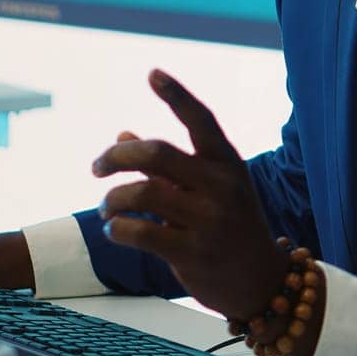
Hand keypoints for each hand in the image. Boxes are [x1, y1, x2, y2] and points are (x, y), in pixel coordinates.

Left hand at [93, 69, 287, 321]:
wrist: (260, 282)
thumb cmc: (230, 228)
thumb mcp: (209, 191)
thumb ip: (167, 166)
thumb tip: (121, 134)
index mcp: (228, 164)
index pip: (201, 121)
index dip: (177, 95)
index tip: (152, 73)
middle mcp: (222, 186)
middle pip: (157, 153)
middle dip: (115, 157)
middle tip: (96, 168)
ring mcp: (209, 220)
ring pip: (142, 192)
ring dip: (113, 198)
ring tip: (108, 208)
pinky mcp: (193, 252)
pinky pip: (139, 232)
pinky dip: (117, 228)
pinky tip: (115, 230)